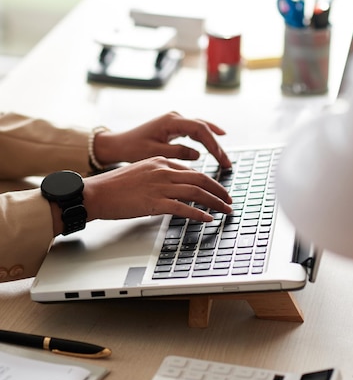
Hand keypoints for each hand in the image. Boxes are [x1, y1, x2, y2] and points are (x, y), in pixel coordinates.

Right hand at [82, 157, 232, 225]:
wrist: (95, 193)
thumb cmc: (113, 187)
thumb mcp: (140, 173)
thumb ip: (159, 177)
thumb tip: (174, 189)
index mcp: (160, 161)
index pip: (191, 170)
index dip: (208, 181)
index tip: (217, 189)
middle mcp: (162, 170)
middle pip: (200, 179)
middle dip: (218, 190)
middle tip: (229, 199)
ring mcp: (159, 186)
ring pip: (196, 192)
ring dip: (215, 202)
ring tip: (225, 209)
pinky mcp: (154, 202)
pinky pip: (183, 208)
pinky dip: (199, 213)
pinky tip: (208, 218)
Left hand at [93, 111, 231, 167]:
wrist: (118, 144)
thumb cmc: (132, 148)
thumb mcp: (155, 153)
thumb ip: (177, 153)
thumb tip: (198, 155)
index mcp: (171, 122)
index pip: (199, 130)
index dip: (213, 145)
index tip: (221, 160)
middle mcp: (175, 117)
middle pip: (203, 128)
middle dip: (217, 146)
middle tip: (227, 163)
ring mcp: (175, 120)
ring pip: (200, 128)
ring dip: (213, 141)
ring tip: (224, 157)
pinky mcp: (173, 126)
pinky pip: (195, 130)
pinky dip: (206, 136)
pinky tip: (217, 140)